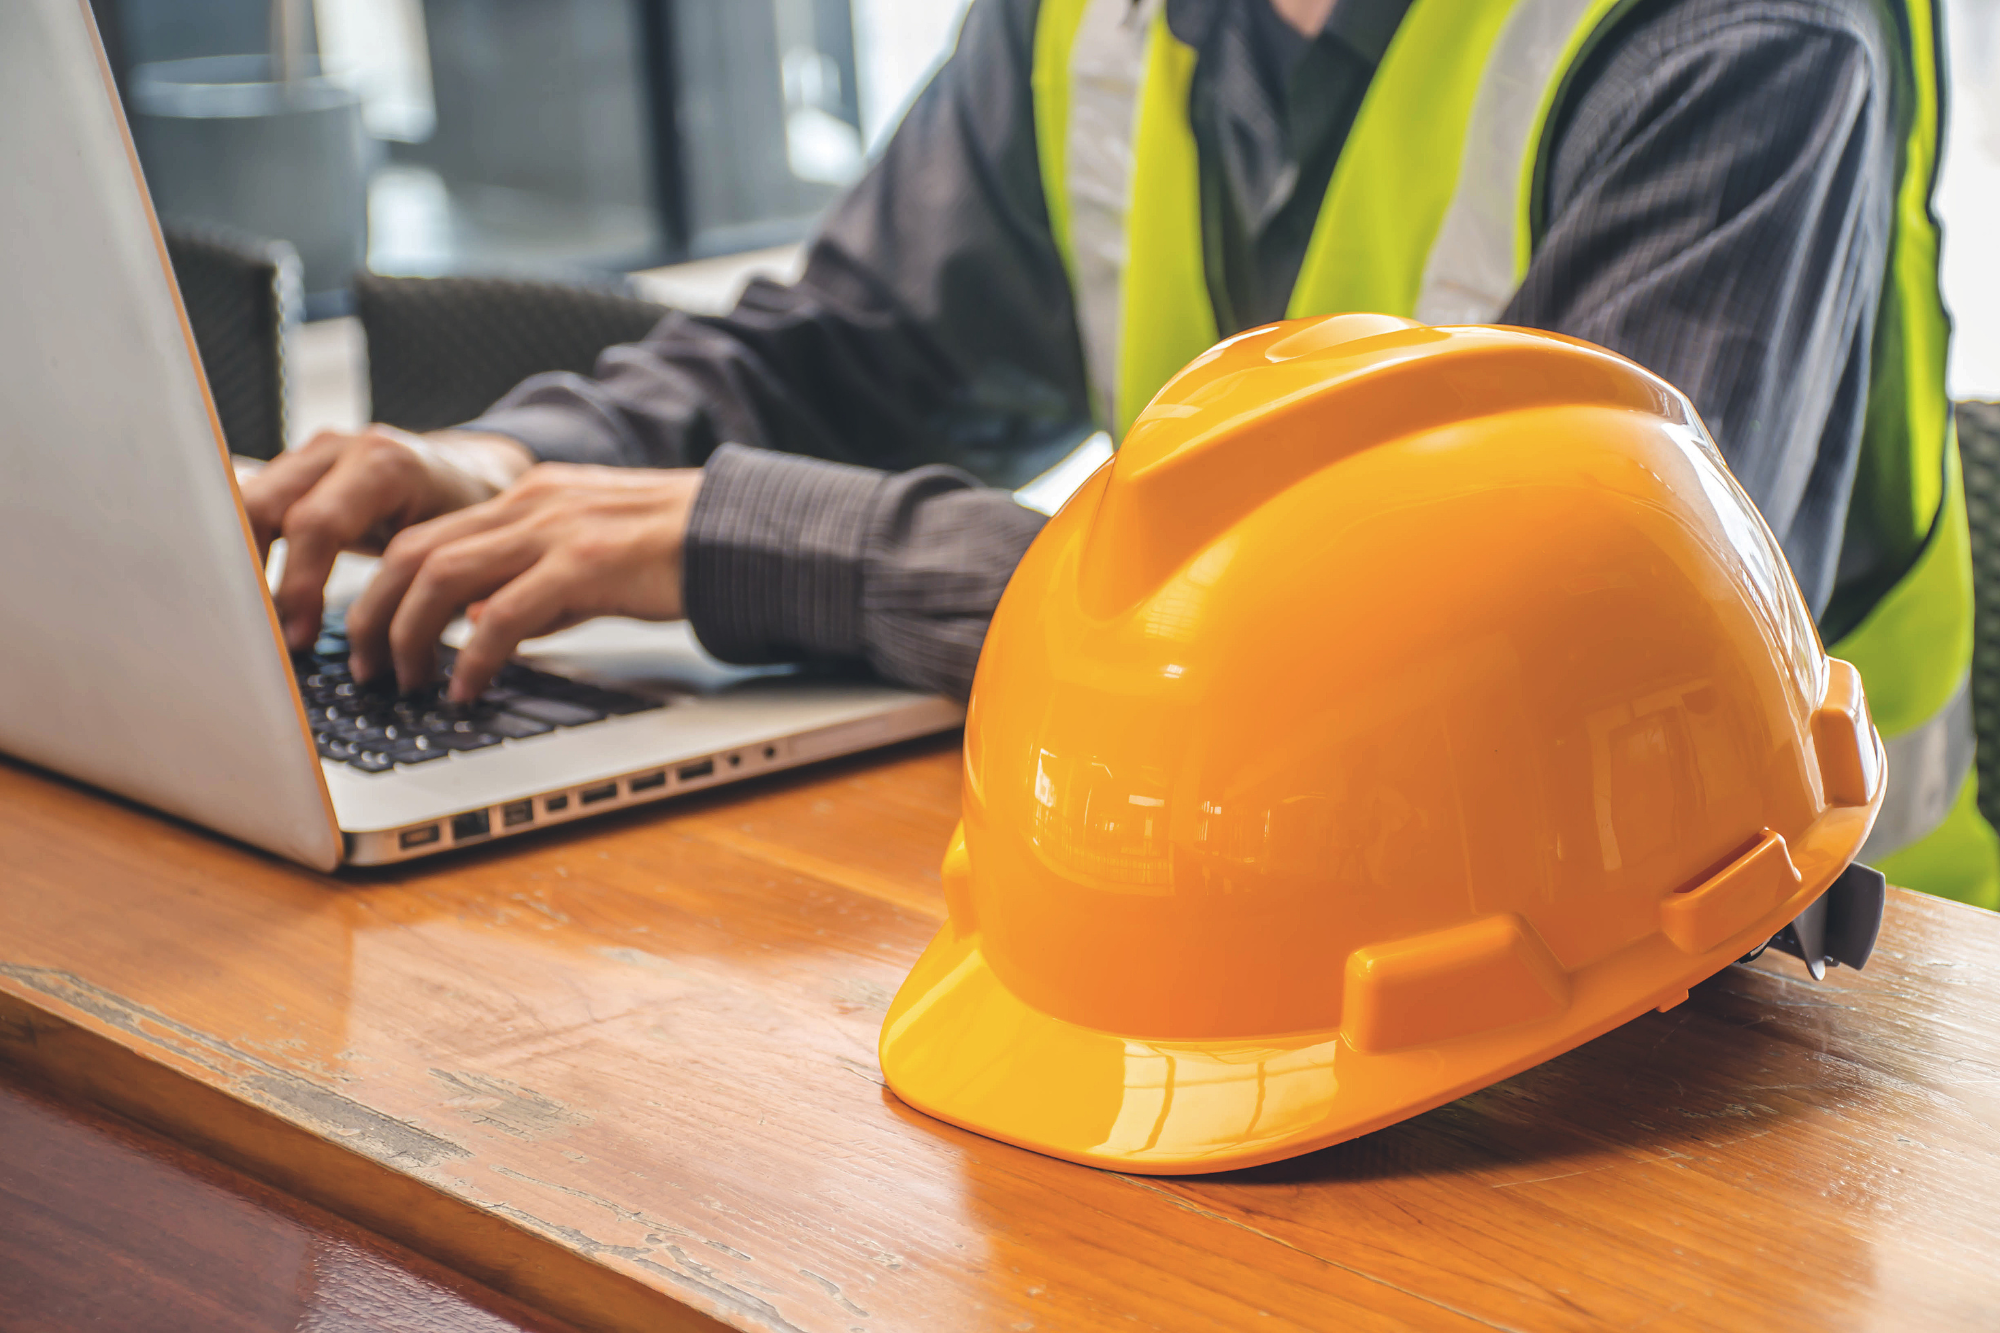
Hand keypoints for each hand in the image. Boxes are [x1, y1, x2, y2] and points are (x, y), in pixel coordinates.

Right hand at [241, 426, 535, 650]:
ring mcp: (314, 454)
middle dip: (253, 575)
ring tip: (258, 622)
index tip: (296, 638)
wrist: (471, 477)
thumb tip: (396, 651)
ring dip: (246, 566)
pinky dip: (250, 551)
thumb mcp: (459, 551)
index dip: (298, 586)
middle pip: (263, 507)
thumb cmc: (471, 519)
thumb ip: (425, 587)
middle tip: (262, 634)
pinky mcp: (297, 470)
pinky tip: (257, 598)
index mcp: (386, 465)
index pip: (317, 524)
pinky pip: (256, 508)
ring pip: (248, 505)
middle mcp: (342, 449)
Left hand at [344, 463, 703, 700]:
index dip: (380, 591)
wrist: (740, 530)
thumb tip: (480, 628)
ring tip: (408, 685)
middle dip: (376, 617)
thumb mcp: (586, 559)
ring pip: (441, 577)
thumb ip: (532, 585)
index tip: (370, 639)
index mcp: (523, 498)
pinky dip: (472, 657)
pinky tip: (468, 689)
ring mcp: (553, 531)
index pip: (422, 536)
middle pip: (412, 553)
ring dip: (410, 638)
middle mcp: (527, 505)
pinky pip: (502, 614)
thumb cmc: (671, 552)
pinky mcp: (583, 564)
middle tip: (370, 671)